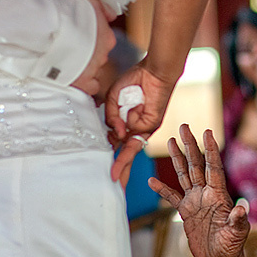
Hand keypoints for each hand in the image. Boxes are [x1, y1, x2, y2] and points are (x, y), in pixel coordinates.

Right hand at [70, 0, 116, 96]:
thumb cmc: (68, 16)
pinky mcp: (82, 83)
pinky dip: (82, 84)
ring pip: (93, 72)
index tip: (81, 39)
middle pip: (98, 58)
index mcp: (107, 38)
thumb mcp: (91, 4)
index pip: (105, 42)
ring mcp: (93, 70)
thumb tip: (111, 15)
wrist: (52, 31)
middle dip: (87, 56)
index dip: (92, 41)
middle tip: (72, 51)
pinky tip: (73, 78)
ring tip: (69, 64)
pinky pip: (88, 87)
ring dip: (84, 70)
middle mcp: (103, 56)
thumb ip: (104, 10)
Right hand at [106, 60, 177, 181]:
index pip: (115, 144)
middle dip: (118, 169)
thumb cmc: (134, 81)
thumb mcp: (113, 98)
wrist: (154, 71)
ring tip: (114, 179)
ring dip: (122, 165)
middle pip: (125, 153)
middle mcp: (134, 129)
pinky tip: (118, 147)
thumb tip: (116, 133)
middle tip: (113, 185)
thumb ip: (111, 116)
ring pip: (130, 151)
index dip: (109, 155)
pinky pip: (135, 137)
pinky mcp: (151, 126)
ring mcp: (143, 128)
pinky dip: (125, 140)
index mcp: (125, 123)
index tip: (102, 169)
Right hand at [148, 125, 249, 256]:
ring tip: (170, 140)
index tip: (207, 131)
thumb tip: (241, 208)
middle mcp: (206, 193)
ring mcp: (195, 200)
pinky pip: (172, 196)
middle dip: (190, 144)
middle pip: (196, 164)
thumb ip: (238, 220)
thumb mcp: (237, 233)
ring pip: (184, 174)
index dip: (210, 149)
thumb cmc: (231, 246)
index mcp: (218, 194)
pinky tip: (152, 181)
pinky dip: (162, 189)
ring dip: (177, 157)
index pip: (213, 167)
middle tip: (183, 126)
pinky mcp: (186, 211)